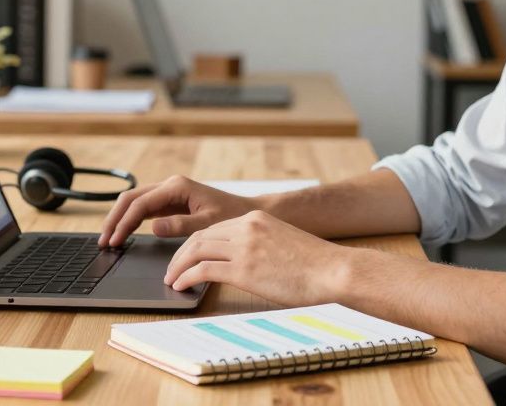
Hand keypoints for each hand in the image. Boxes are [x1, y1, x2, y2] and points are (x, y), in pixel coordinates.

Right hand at [98, 175, 256, 247]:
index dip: (124, 223)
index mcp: (176, 187)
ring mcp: (168, 193)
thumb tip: (153, 228)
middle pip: (130, 199)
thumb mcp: (208, 223)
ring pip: (134, 202)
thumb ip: (181, 225)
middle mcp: (169, 186)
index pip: (141, 204)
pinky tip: (123, 234)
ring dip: (119, 219)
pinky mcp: (169, 202)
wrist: (246, 212)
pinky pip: (143, 209)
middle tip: (103, 241)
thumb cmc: (231, 216)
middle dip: (114, 219)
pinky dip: (130, 221)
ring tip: (108, 239)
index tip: (115, 240)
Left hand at [164, 210, 354, 305]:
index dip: (194, 244)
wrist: (335, 271)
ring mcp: (244, 247)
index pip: (214, 229)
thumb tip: (242, 262)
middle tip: (171, 269)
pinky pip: (203, 270)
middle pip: (200, 237)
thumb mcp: (282, 243)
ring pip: (196, 251)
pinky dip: (186, 277)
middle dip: (180, 254)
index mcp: (256, 219)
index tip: (186, 257)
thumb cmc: (316, 266)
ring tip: (171, 280)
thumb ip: (259, 246)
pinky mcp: (244, 269)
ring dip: (178, 266)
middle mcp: (247, 227)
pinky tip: (181, 286)